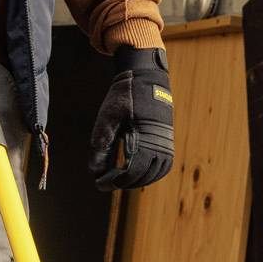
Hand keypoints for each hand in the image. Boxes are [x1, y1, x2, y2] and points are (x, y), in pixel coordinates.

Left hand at [89, 44, 174, 190]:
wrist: (146, 78)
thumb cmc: (124, 97)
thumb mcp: (107, 118)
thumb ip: (100, 145)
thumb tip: (95, 172)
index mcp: (145, 136)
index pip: (132, 170)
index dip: (115, 181)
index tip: (99, 183)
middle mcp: (160, 142)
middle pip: (144, 175)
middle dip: (124, 182)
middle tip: (106, 182)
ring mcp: (167, 142)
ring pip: (156, 173)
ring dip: (138, 180)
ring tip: (119, 179)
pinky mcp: (168, 140)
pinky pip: (163, 165)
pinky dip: (150, 173)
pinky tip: (135, 173)